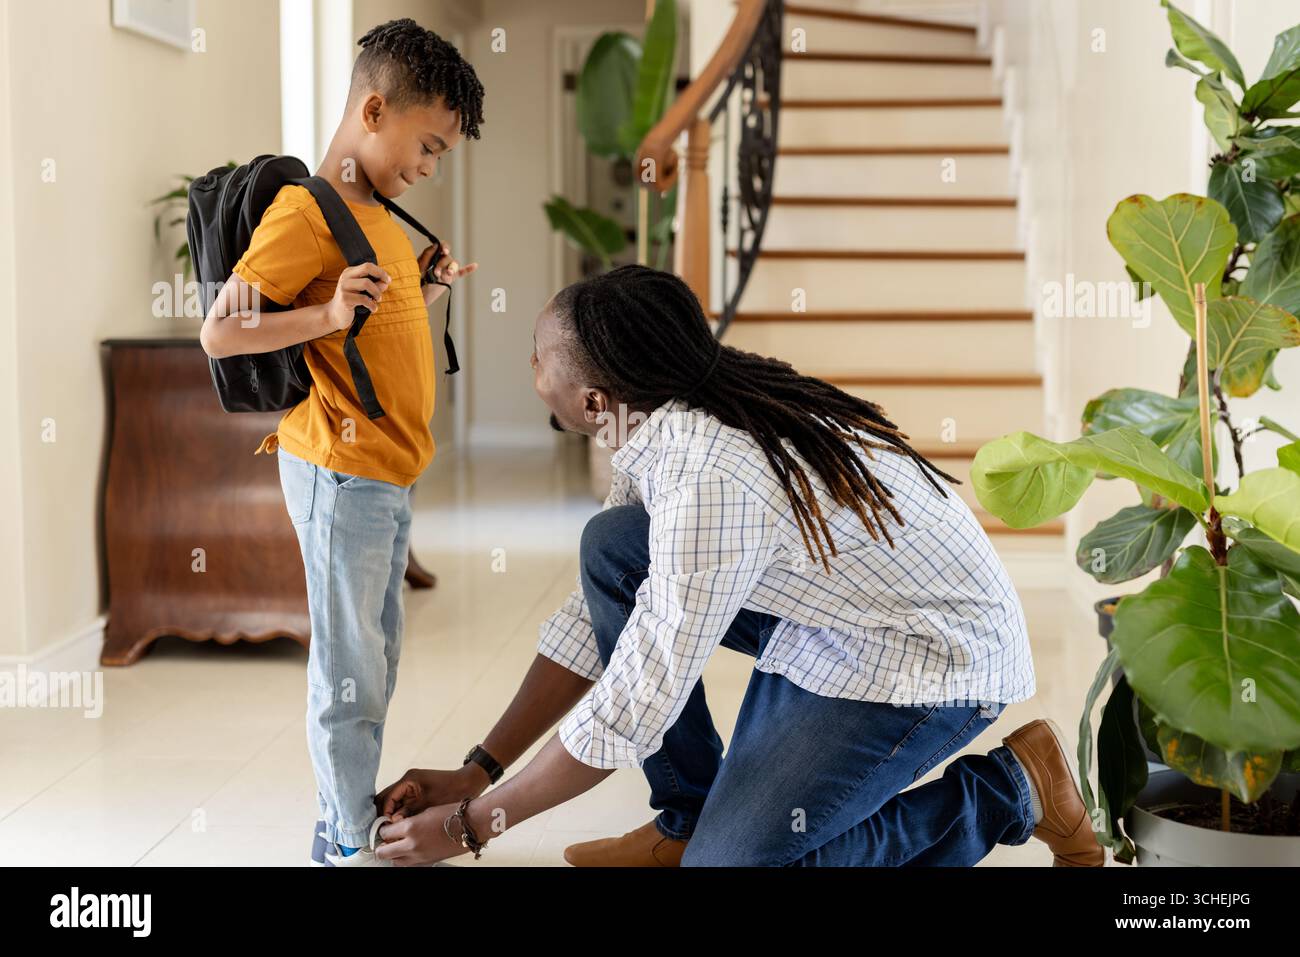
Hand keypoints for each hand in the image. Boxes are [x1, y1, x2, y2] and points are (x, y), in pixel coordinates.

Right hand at [326, 263, 390, 331]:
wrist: (334, 314)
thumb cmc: (352, 302)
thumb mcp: (364, 292)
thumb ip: (375, 286)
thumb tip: (385, 283)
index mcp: (350, 272)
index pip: (368, 265)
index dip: (380, 272)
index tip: (388, 280)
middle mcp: (345, 277)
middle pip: (366, 268)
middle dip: (380, 276)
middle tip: (386, 287)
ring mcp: (343, 287)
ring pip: (366, 283)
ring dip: (377, 293)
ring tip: (377, 300)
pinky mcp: (344, 298)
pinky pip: (364, 299)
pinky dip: (372, 305)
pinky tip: (373, 309)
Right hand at [375, 764, 489, 818]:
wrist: (468, 783)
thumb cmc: (451, 791)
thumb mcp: (428, 804)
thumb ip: (408, 812)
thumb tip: (392, 823)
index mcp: (408, 780)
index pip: (386, 797)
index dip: (385, 813)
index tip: (386, 827)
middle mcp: (407, 781)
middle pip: (387, 798)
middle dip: (385, 814)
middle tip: (386, 830)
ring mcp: (411, 786)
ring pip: (393, 802)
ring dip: (392, 814)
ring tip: (393, 829)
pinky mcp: (417, 792)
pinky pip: (403, 803)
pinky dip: (400, 813)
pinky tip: (402, 824)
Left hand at [375, 804, 471, 865]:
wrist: (470, 825)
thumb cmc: (452, 814)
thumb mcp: (425, 811)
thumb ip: (408, 821)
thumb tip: (397, 827)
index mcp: (410, 827)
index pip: (385, 833)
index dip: (383, 829)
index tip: (385, 827)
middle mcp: (412, 844)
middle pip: (383, 852)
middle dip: (381, 846)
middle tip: (384, 840)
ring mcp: (419, 856)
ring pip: (394, 861)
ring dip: (393, 853)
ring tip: (397, 845)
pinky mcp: (427, 862)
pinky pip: (408, 863)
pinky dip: (405, 858)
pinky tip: (410, 849)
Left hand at [418, 243, 477, 306]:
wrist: (415, 294)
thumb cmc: (414, 279)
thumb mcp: (418, 265)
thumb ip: (427, 254)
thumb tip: (436, 244)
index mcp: (432, 256)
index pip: (441, 247)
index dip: (444, 247)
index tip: (444, 251)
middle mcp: (440, 261)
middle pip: (448, 257)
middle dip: (442, 265)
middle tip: (436, 274)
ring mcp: (446, 270)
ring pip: (454, 264)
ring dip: (452, 268)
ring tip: (448, 274)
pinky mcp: (450, 278)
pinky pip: (461, 273)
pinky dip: (468, 269)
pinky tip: (475, 265)